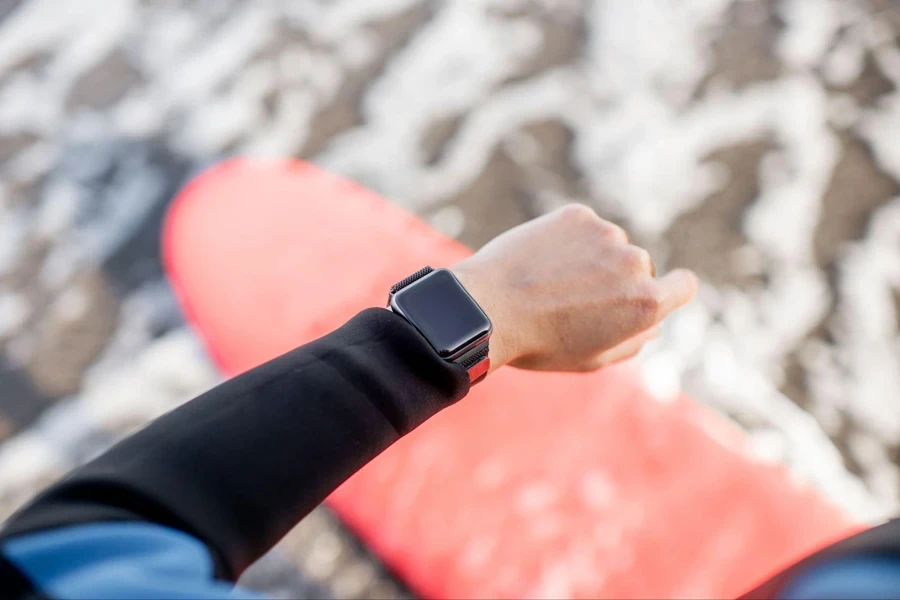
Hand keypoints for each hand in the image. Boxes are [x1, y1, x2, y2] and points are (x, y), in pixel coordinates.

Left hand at [453, 204, 698, 372]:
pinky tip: (540, 261)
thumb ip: (633, 341)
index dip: (672, 289)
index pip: (685, 285)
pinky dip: (567, 239)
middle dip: (616, 279)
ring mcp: (607, 234)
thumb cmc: (540, 343)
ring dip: (590, 257)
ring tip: (549, 282)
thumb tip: (655, 324)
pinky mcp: (577, 215)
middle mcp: (635, 263)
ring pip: (607, 245)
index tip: (656, 291)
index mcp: (646, 304)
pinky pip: (582, 227)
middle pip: (638, 267)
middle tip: (573, 299)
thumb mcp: (592, 358)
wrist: (489, 309)